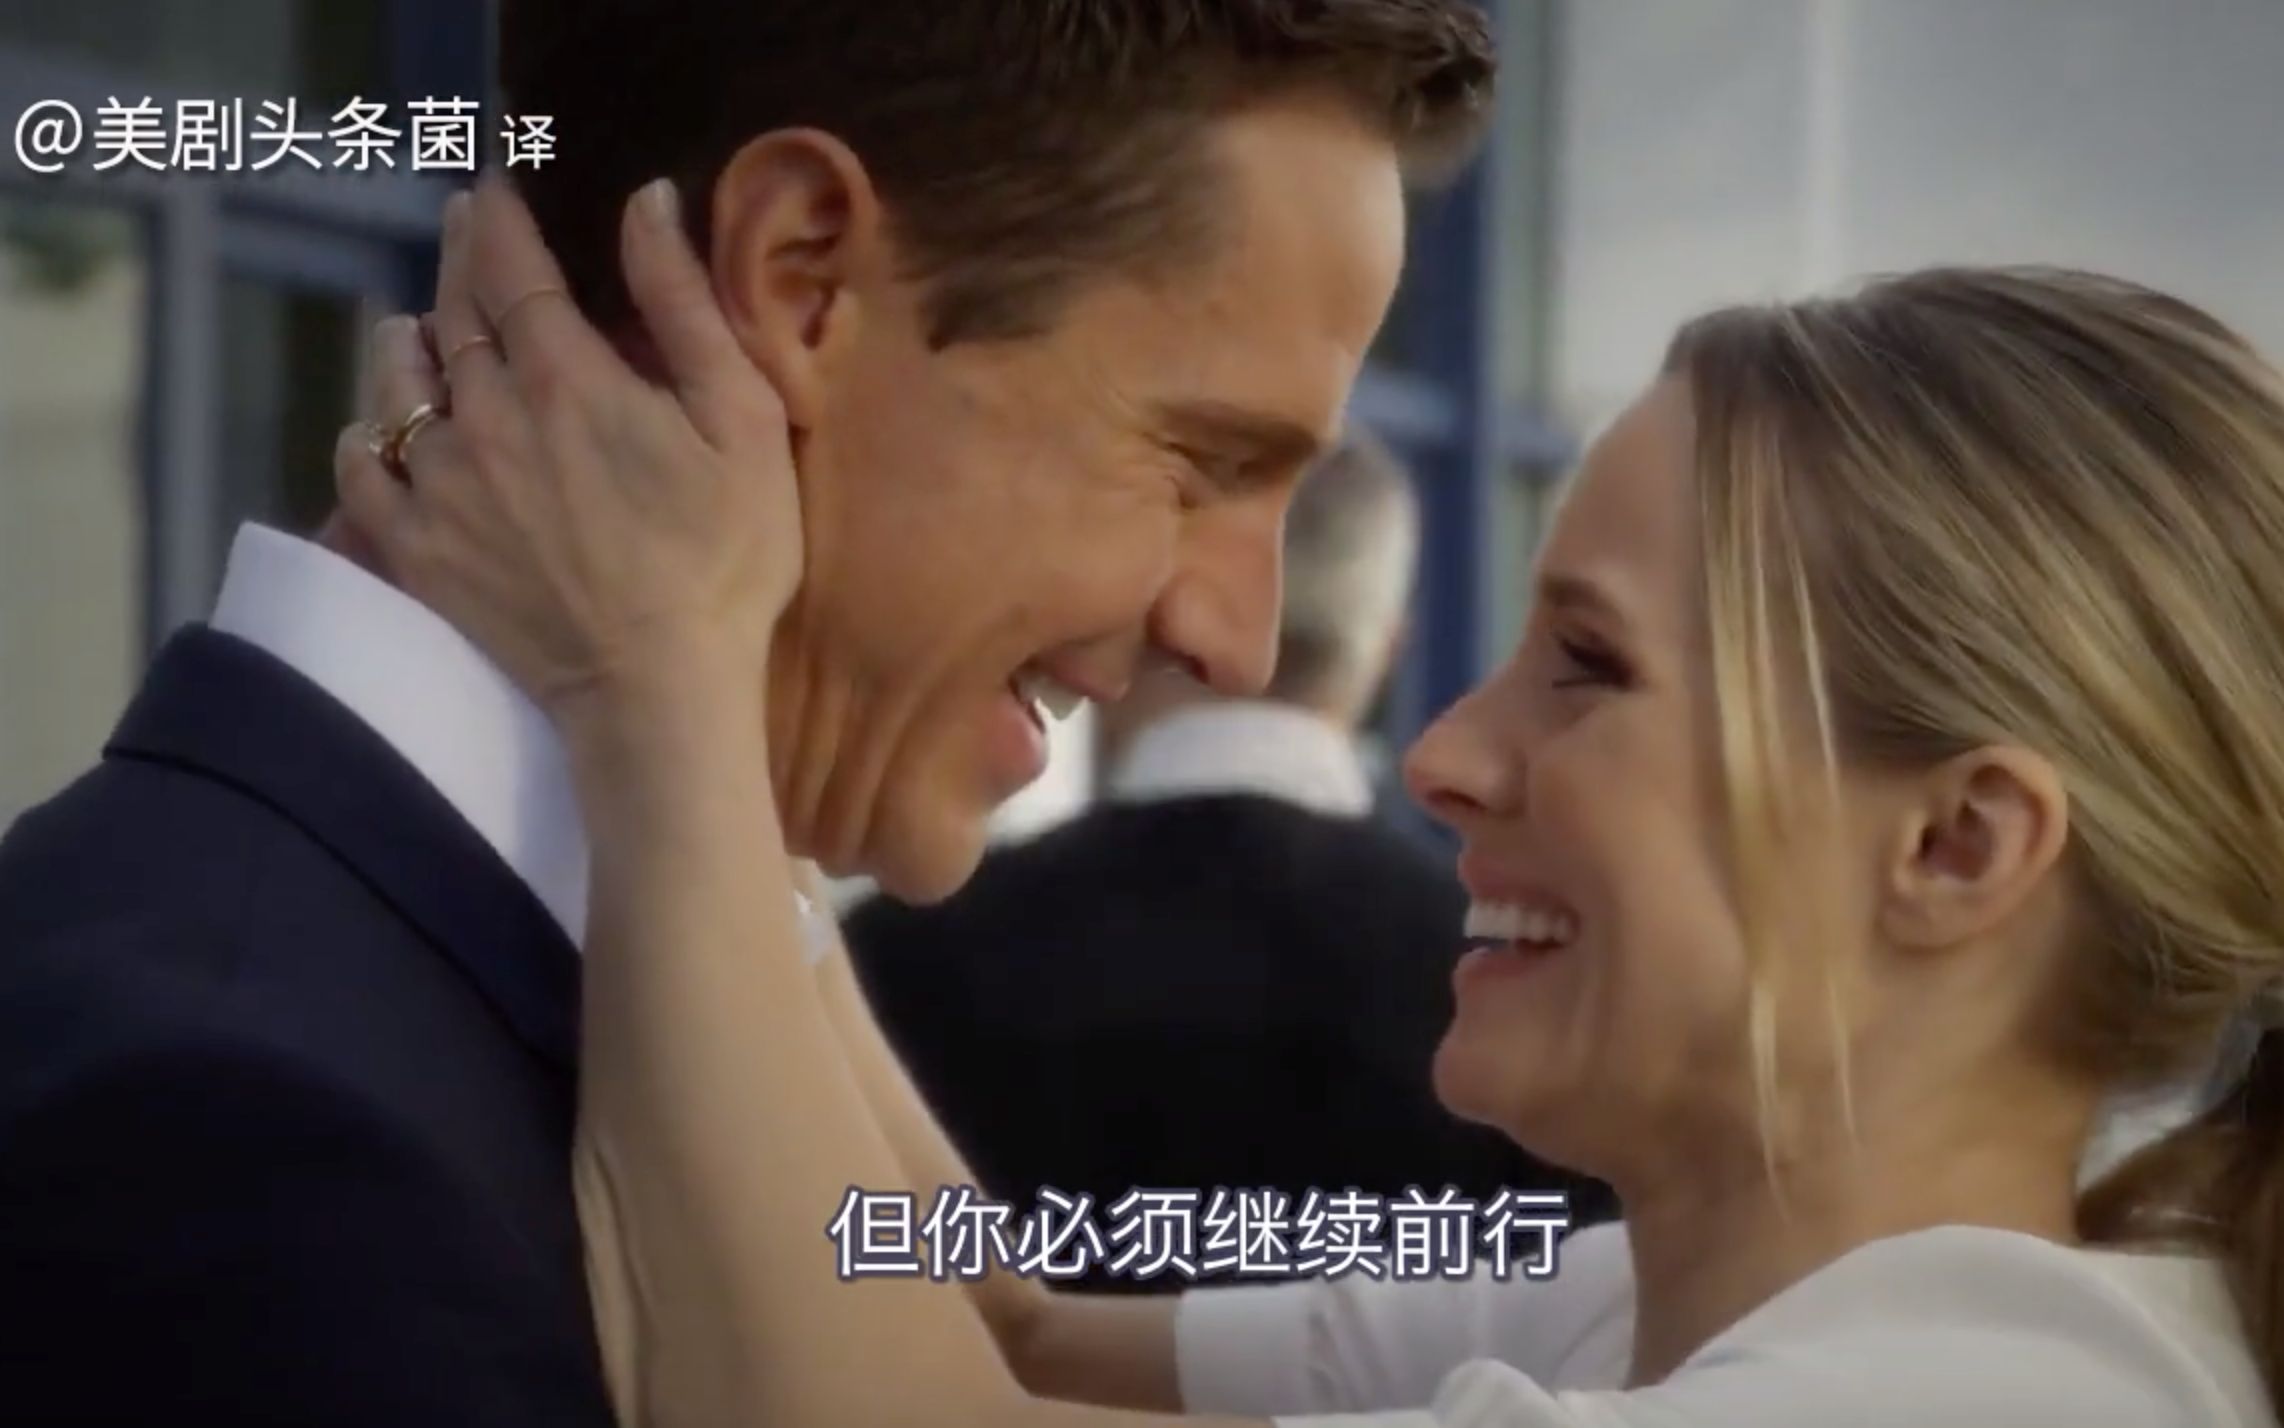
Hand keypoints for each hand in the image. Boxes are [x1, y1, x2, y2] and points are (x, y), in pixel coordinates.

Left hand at [335, 173, 802, 733]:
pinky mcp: (413, 548)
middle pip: (451, 312)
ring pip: (396, 382)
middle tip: (464, 228)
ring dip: (407, 341)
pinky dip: (364, 433)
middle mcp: (484, 414)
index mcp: (565, 375)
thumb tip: (648, 202)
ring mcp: (438, 483)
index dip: (499, 218)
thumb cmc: (722, 558)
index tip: (494, 187)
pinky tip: (382, 428)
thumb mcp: (742, 421)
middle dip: (457, 258)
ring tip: (420, 327)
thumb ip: (686, 306)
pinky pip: (357, 468)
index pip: (511, 266)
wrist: (655, 688)